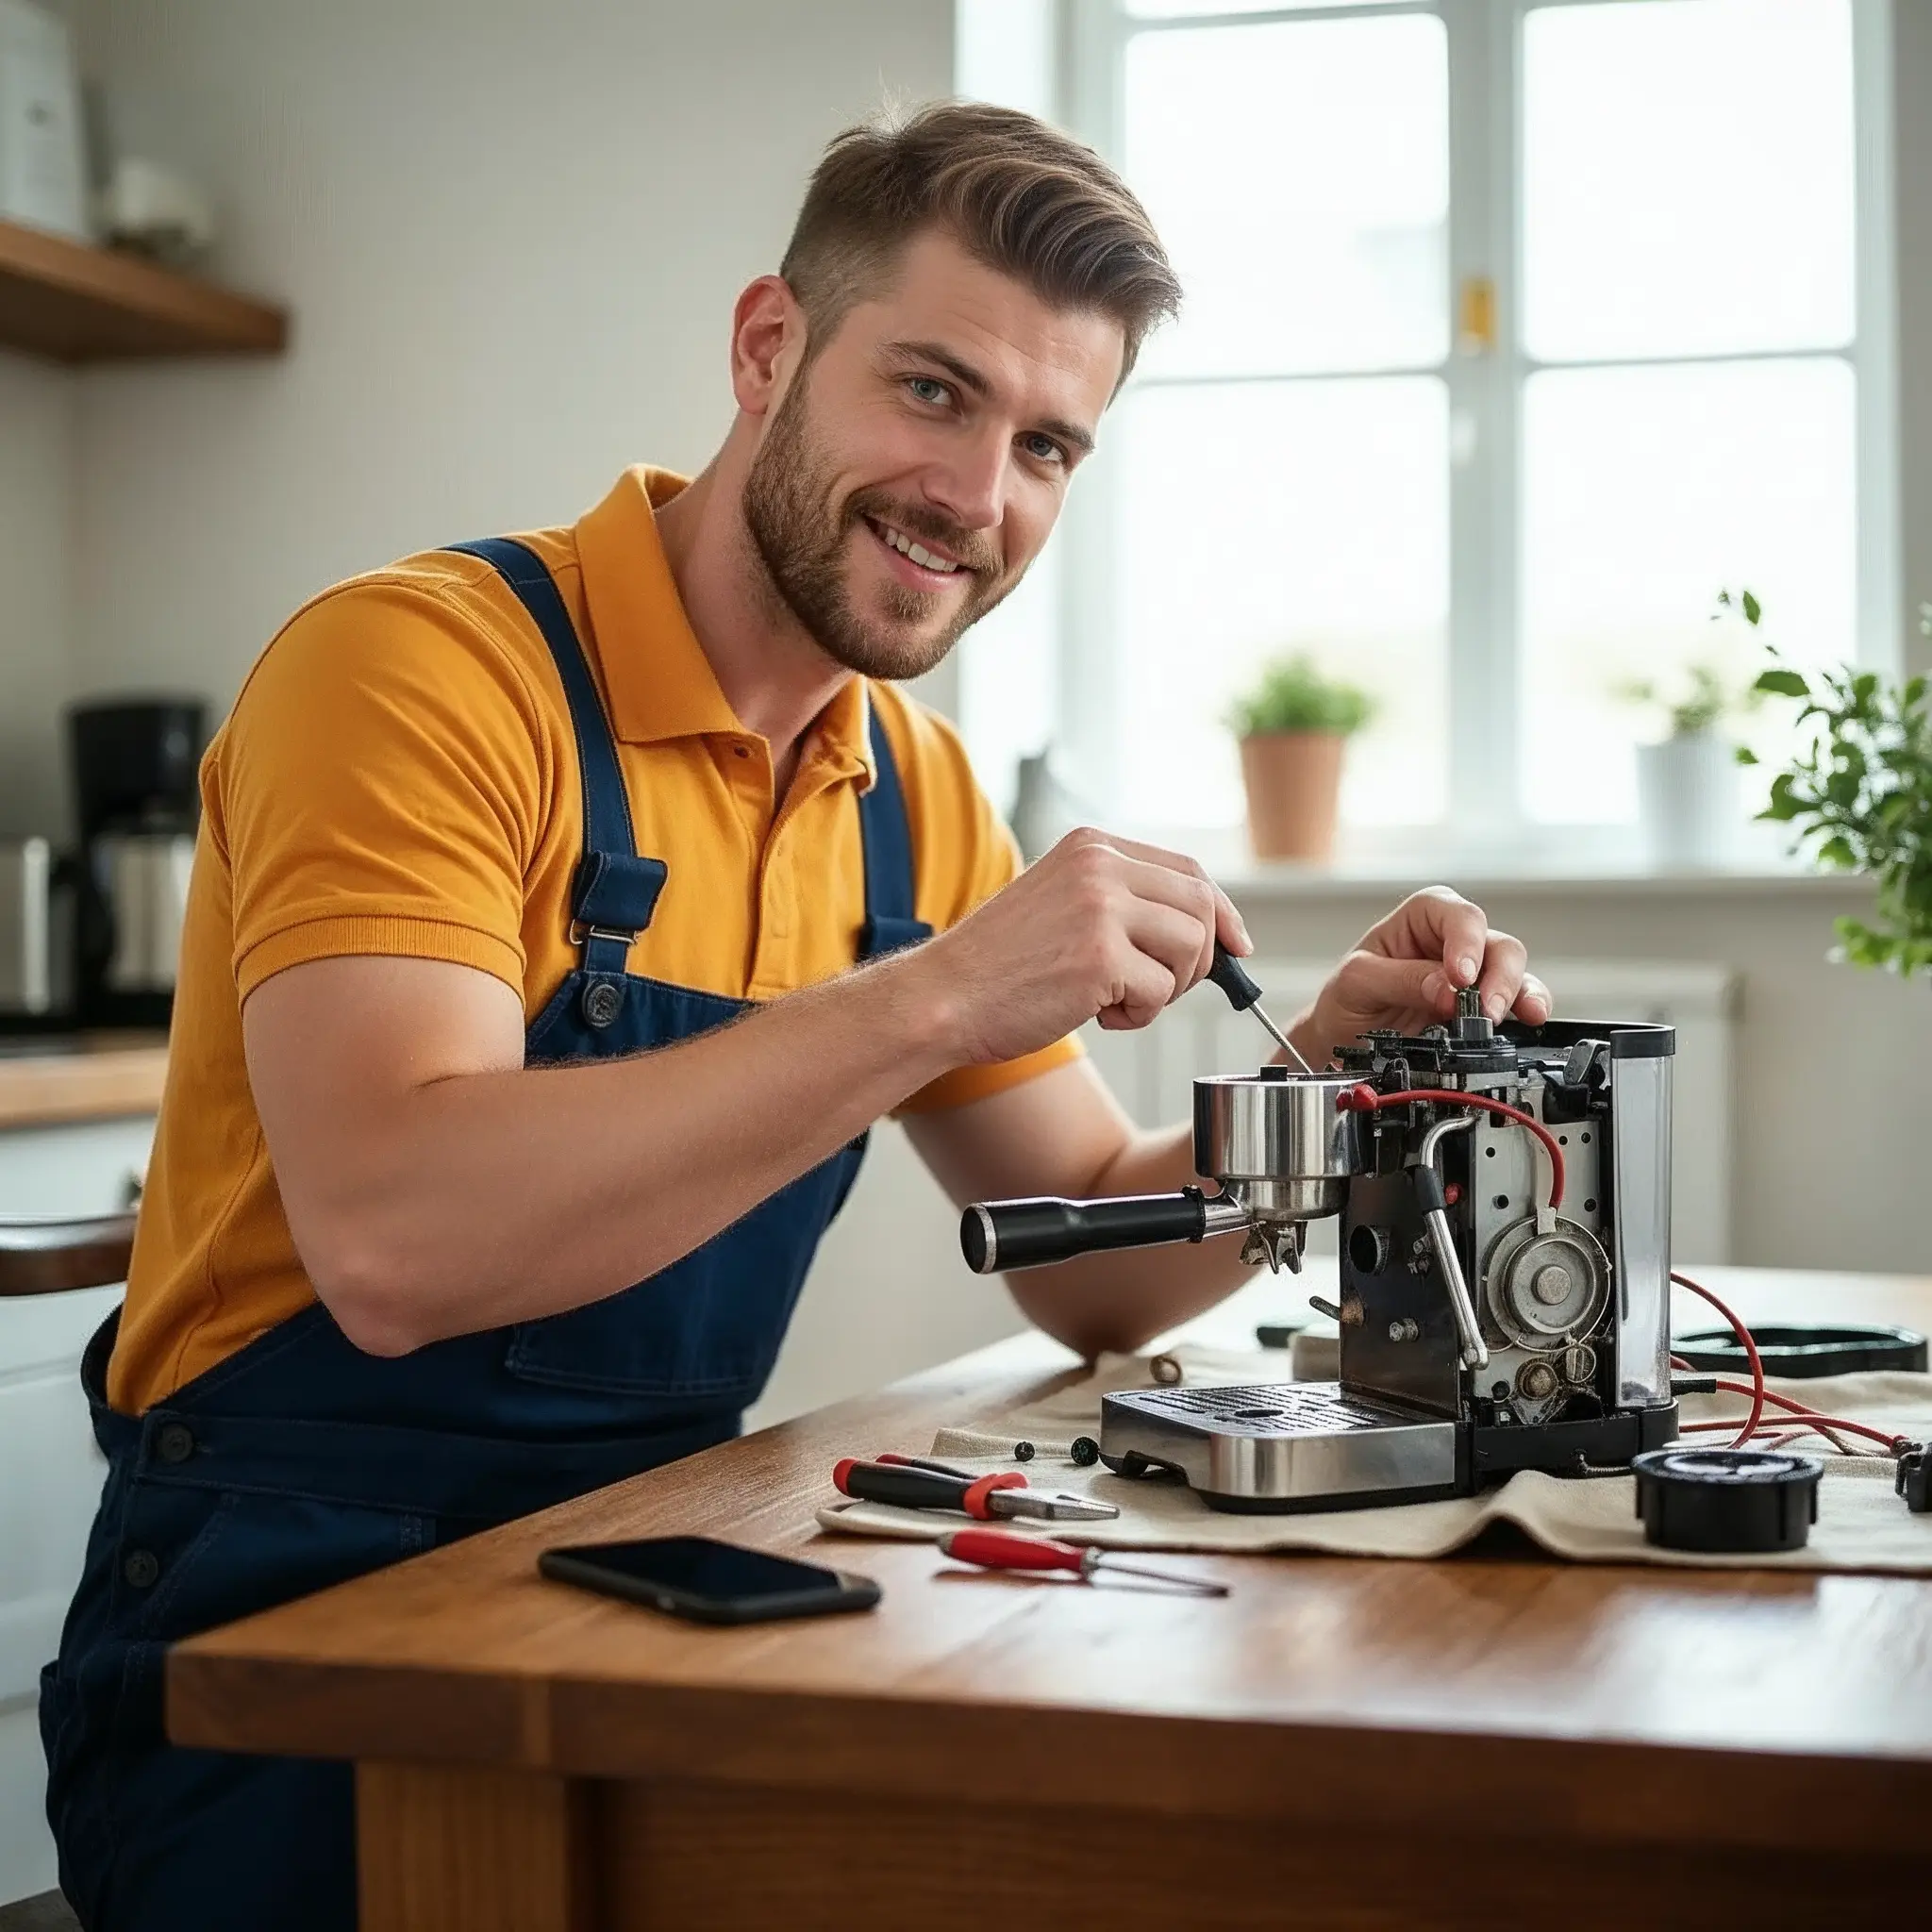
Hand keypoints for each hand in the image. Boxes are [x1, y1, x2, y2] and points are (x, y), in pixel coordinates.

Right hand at [901, 827, 1250, 1065]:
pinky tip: (1099, 1015)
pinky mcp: (1100, 957)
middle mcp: (1099, 866)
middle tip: (1159, 987)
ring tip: (1118, 999)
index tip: (1234, 946)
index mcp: (1091, 847)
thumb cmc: (998, 966)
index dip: (1220, 912)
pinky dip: (1139, 1014)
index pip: (1187, 870)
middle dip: (1198, 958)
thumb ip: (1120, 900)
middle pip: (1202, 905)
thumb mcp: (1061, 903)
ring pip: (1191, 948)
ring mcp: (1101, 908)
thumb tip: (1204, 930)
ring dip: (1166, 988)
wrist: (943, 998)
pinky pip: (1161, 991)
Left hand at [1289, 887, 1550, 1065]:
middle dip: (1497, 976)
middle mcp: (1453, 942)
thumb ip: (1400, 980)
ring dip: (1517, 994)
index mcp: (1421, 918)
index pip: (1457, 915)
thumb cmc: (1346, 998)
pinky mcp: (1482, 1007)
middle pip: (1495, 944)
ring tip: (1499, 1019)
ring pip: (1513, 971)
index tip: (1460, 975)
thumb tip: (1447, 989)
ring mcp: (1473, 975)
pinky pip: (1518, 1000)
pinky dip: (1528, 1009)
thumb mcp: (1357, 983)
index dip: (1465, 942)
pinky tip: (1530, 1020)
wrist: (1342, 1039)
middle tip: (1483, 1010)